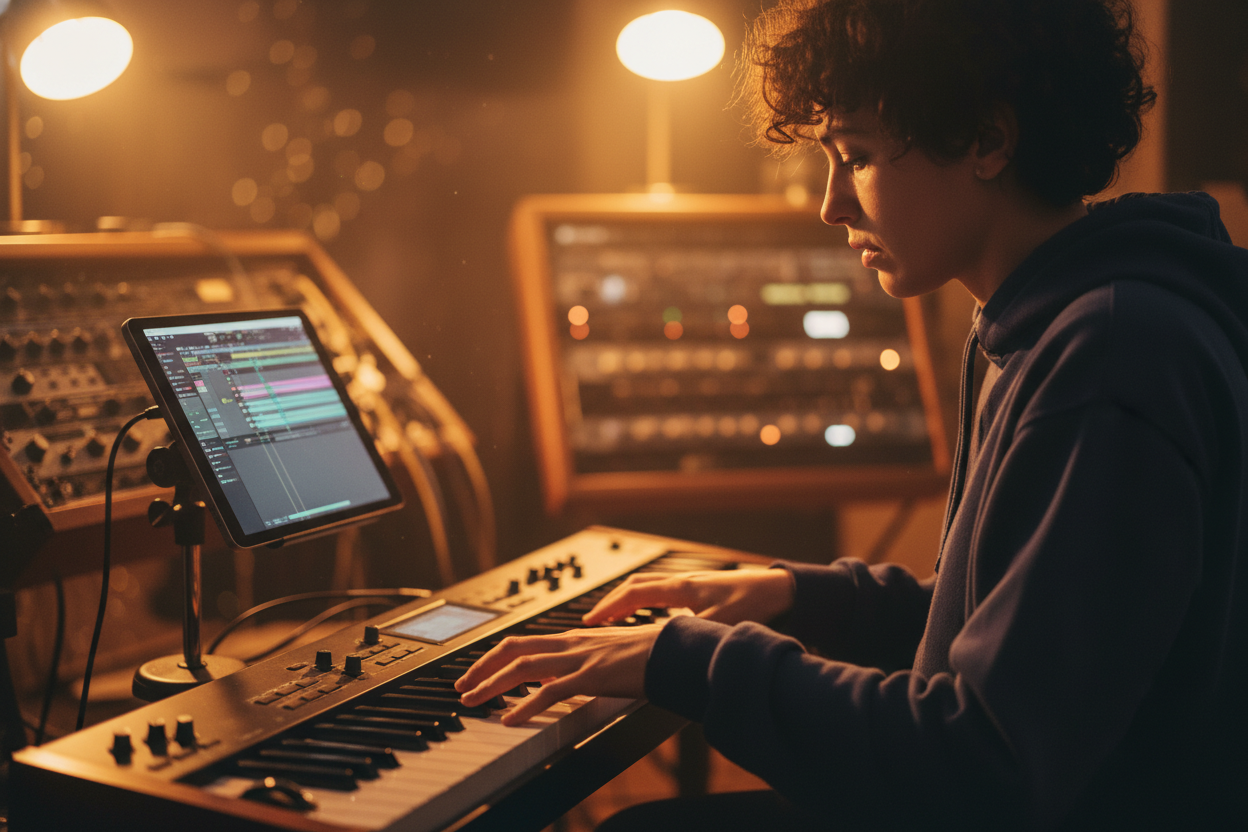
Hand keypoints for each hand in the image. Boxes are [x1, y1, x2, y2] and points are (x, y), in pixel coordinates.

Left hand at [454, 625, 659, 725]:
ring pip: (524, 667)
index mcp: (577, 637)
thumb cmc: (654, 652)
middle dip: (482, 667)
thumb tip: (578, 673)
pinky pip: (550, 692)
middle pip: (514, 649)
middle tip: (462, 686)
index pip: (525, 641)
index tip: (478, 670)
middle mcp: (573, 643)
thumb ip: (593, 660)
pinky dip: (525, 706)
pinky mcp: (593, 677)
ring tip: (473, 701)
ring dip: (492, 684)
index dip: (496, 655)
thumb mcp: (615, 653)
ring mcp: (581, 659)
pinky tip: (510, 718)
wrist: (680, 650)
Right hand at [583, 568, 794, 626]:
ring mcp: (690, 583)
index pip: (634, 592)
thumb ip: (693, 635)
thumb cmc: (756, 603)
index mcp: (682, 588)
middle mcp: (682, 581)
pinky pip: (662, 591)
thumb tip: (666, 650)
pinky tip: (647, 618)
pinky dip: (644, 602)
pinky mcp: (700, 589)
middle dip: (610, 603)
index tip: (590, 621)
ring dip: (626, 601)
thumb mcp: (722, 624)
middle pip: (635, 586)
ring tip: (611, 619)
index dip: (609, 607)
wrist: (782, 589)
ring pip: (648, 587)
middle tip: (591, 621)